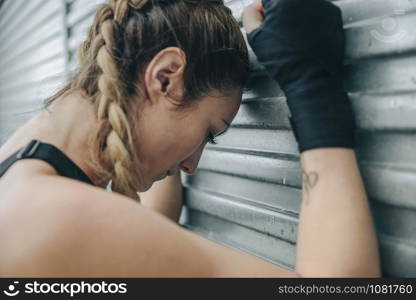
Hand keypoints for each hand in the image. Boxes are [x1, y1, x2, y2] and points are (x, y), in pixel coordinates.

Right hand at [246, 0, 354, 152]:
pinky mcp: (334, 15)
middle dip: (280, 14)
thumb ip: (250, 15)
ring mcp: (322, 5)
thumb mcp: (256, 37)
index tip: (265, 23)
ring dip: (295, 17)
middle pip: (285, 0)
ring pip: (301, 6)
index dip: (263, 12)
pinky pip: (317, 13)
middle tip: (279, 33)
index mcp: (283, 0)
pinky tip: (305, 40)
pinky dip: (310, 22)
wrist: (311, 78)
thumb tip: (256, 7)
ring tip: (293, 39)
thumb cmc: (284, 61)